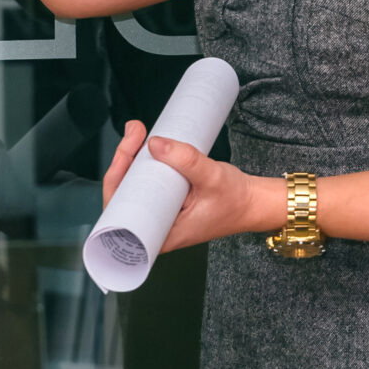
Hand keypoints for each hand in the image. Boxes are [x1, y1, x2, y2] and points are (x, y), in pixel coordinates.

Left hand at [101, 121, 282, 253]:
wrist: (253, 203)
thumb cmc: (236, 200)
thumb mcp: (213, 177)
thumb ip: (186, 159)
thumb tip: (154, 143)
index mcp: (162, 235)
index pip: (120, 216)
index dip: (114, 184)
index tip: (124, 155)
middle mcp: (156, 228)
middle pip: (122, 196)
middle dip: (122, 160)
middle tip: (135, 133)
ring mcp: (160, 214)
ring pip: (132, 187)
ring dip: (130, 158)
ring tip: (137, 133)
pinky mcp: (166, 202)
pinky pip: (145, 184)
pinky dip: (141, 163)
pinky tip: (141, 146)